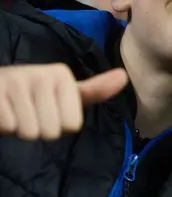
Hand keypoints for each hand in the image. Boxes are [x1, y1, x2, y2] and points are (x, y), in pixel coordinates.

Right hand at [0, 64, 127, 139]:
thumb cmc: (32, 95)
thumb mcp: (64, 93)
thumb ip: (94, 90)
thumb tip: (124, 76)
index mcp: (60, 75)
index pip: (72, 125)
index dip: (60, 125)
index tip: (49, 110)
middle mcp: (40, 74)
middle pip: (51, 131)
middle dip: (39, 129)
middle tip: (31, 113)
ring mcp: (15, 81)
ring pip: (29, 132)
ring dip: (21, 129)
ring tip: (18, 112)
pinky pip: (9, 127)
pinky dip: (5, 127)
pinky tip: (4, 113)